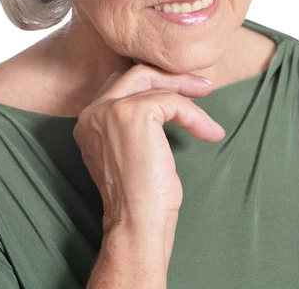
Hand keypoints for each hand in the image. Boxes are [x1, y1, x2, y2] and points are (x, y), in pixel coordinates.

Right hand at [73, 64, 224, 235]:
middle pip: (136, 75)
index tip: (182, 91)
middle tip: (202, 87)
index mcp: (89, 121)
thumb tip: (163, 101)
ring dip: (188, 93)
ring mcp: (110, 110)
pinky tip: (210, 133)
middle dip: (172, 78)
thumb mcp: (130, 152)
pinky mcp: (133, 113)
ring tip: (209, 106)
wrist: (137, 224)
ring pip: (156, 85)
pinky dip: (195, 116)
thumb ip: (131, 125)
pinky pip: (172, 102)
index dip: (154, 83)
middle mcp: (93, 112)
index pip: (122, 85)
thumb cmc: (141, 197)